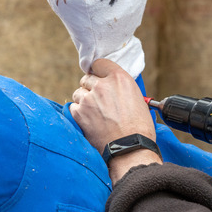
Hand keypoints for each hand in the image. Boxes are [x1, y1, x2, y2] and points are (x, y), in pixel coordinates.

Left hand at [71, 59, 160, 180]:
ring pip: (78, 92)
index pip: (99, 63)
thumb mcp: (137, 99)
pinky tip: (89, 120)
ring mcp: (89, 98)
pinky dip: (79, 112)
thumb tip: (114, 89)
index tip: (99, 78)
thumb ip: (122, 89)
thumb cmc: (138, 128)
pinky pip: (73, 107)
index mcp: (119, 78)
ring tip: (94, 112)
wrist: (130, 148)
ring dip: (84, 100)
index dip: (99, 71)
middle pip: (87, 78)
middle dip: (91, 87)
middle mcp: (102, 85)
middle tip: (98, 100)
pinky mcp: (79, 113)